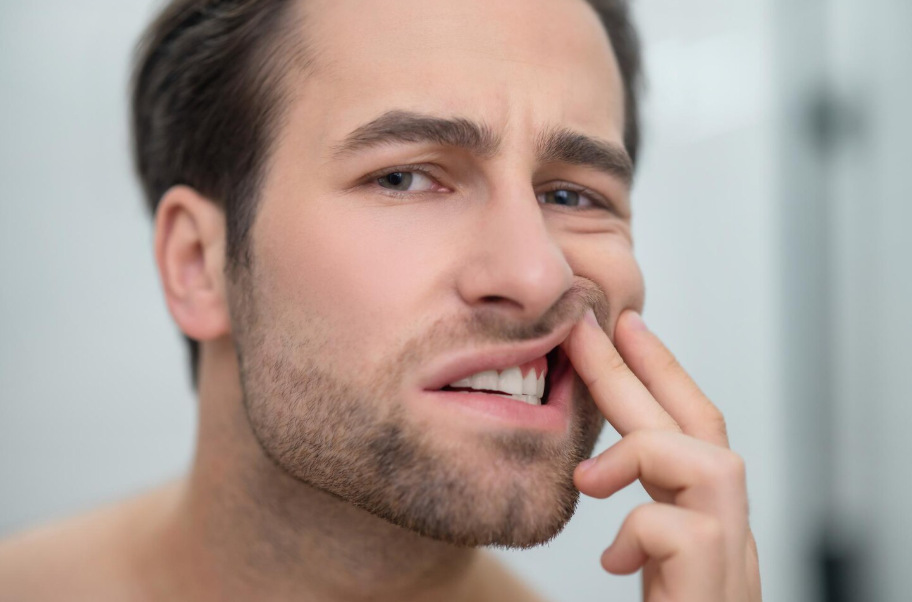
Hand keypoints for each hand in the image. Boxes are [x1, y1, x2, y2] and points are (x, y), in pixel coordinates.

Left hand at [562, 309, 761, 601]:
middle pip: (699, 428)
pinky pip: (682, 533)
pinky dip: (639, 531)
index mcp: (702, 522)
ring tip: (590, 475)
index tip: (624, 324)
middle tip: (597, 321)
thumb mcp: (646, 567)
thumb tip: (588, 472)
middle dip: (645, 368)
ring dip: (645, 451)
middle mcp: (728, 535)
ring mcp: (731, 564)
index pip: (690, 428)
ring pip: (712, 466)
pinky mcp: (717, 591)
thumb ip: (634, 523)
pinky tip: (613, 561)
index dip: (660, 371)